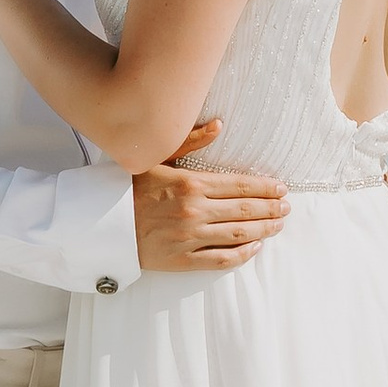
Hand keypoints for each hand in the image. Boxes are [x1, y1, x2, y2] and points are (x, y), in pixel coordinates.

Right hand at [131, 119, 289, 273]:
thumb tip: (218, 125)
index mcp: (190, 184)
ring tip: (277, 224)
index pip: (240, 185)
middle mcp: (194, 212)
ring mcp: (190, 238)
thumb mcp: (156, 159)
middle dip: (271, 208)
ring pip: (239, 235)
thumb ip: (190, 141)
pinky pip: (221, 260)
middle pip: (246, 210)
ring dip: (264, 229)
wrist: (101, 225)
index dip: (265, 188)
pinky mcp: (183, 260)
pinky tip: (255, 247)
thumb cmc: (128, 189)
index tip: (281, 188)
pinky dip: (243, 254)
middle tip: (286, 207)